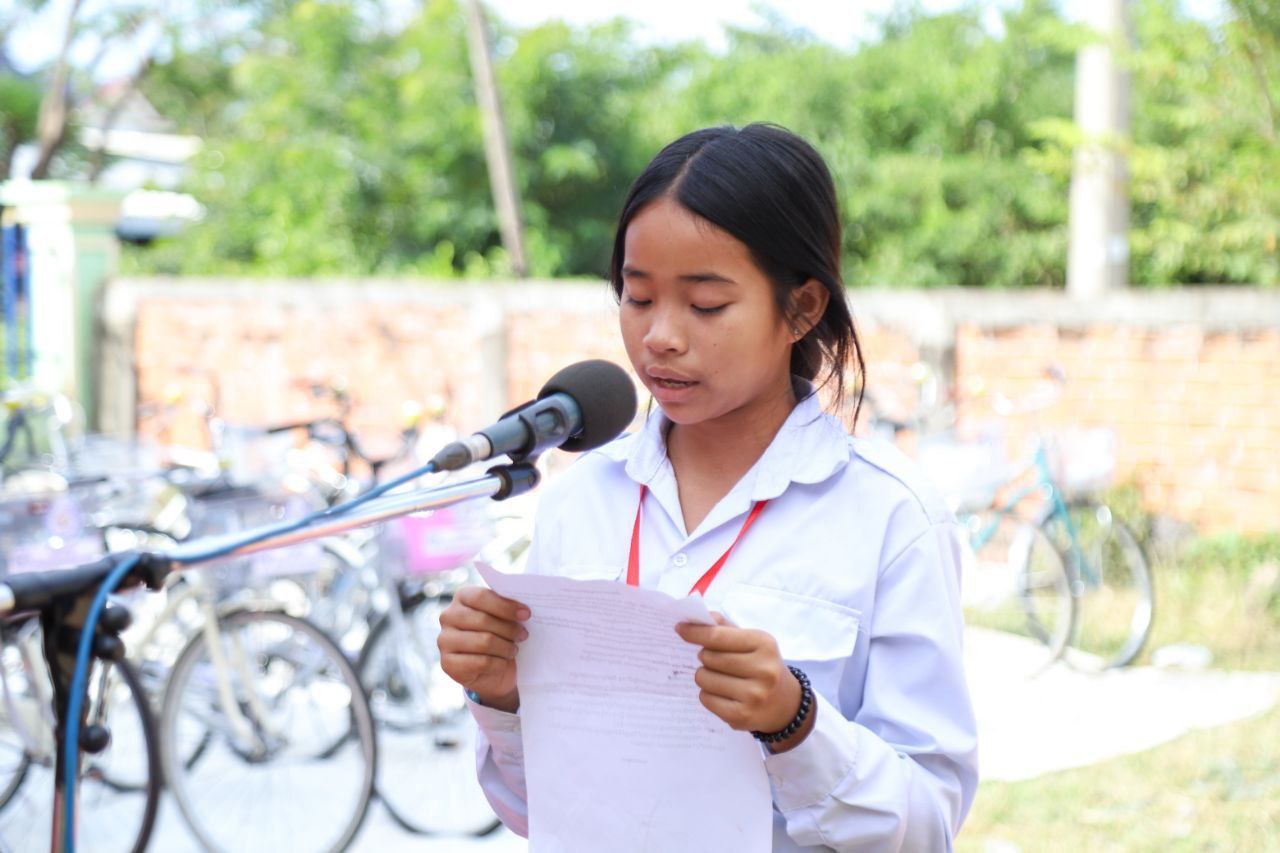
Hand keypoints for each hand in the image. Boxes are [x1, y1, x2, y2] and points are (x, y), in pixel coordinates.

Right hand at [438, 586, 529, 712]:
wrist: (491, 669)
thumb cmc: (499, 635)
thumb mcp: (503, 617)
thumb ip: (507, 608)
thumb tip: (523, 610)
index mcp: (462, 597)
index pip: (481, 597)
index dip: (505, 606)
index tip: (526, 614)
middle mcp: (448, 616)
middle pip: (483, 620)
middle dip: (508, 629)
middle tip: (523, 635)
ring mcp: (445, 640)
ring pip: (483, 642)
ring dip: (505, 647)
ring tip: (514, 649)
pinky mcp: (448, 664)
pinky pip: (481, 662)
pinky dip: (499, 663)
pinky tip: (503, 662)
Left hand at [675, 614, 802, 737]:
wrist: (785, 703)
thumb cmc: (762, 665)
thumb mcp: (752, 642)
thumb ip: (725, 628)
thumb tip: (697, 617)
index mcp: (764, 644)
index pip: (717, 636)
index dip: (695, 632)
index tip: (680, 627)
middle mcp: (763, 670)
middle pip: (708, 657)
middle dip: (705, 657)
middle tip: (716, 660)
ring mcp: (753, 695)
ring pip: (703, 678)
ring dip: (705, 676)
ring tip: (722, 678)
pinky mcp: (741, 716)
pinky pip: (705, 698)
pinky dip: (707, 694)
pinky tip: (723, 694)